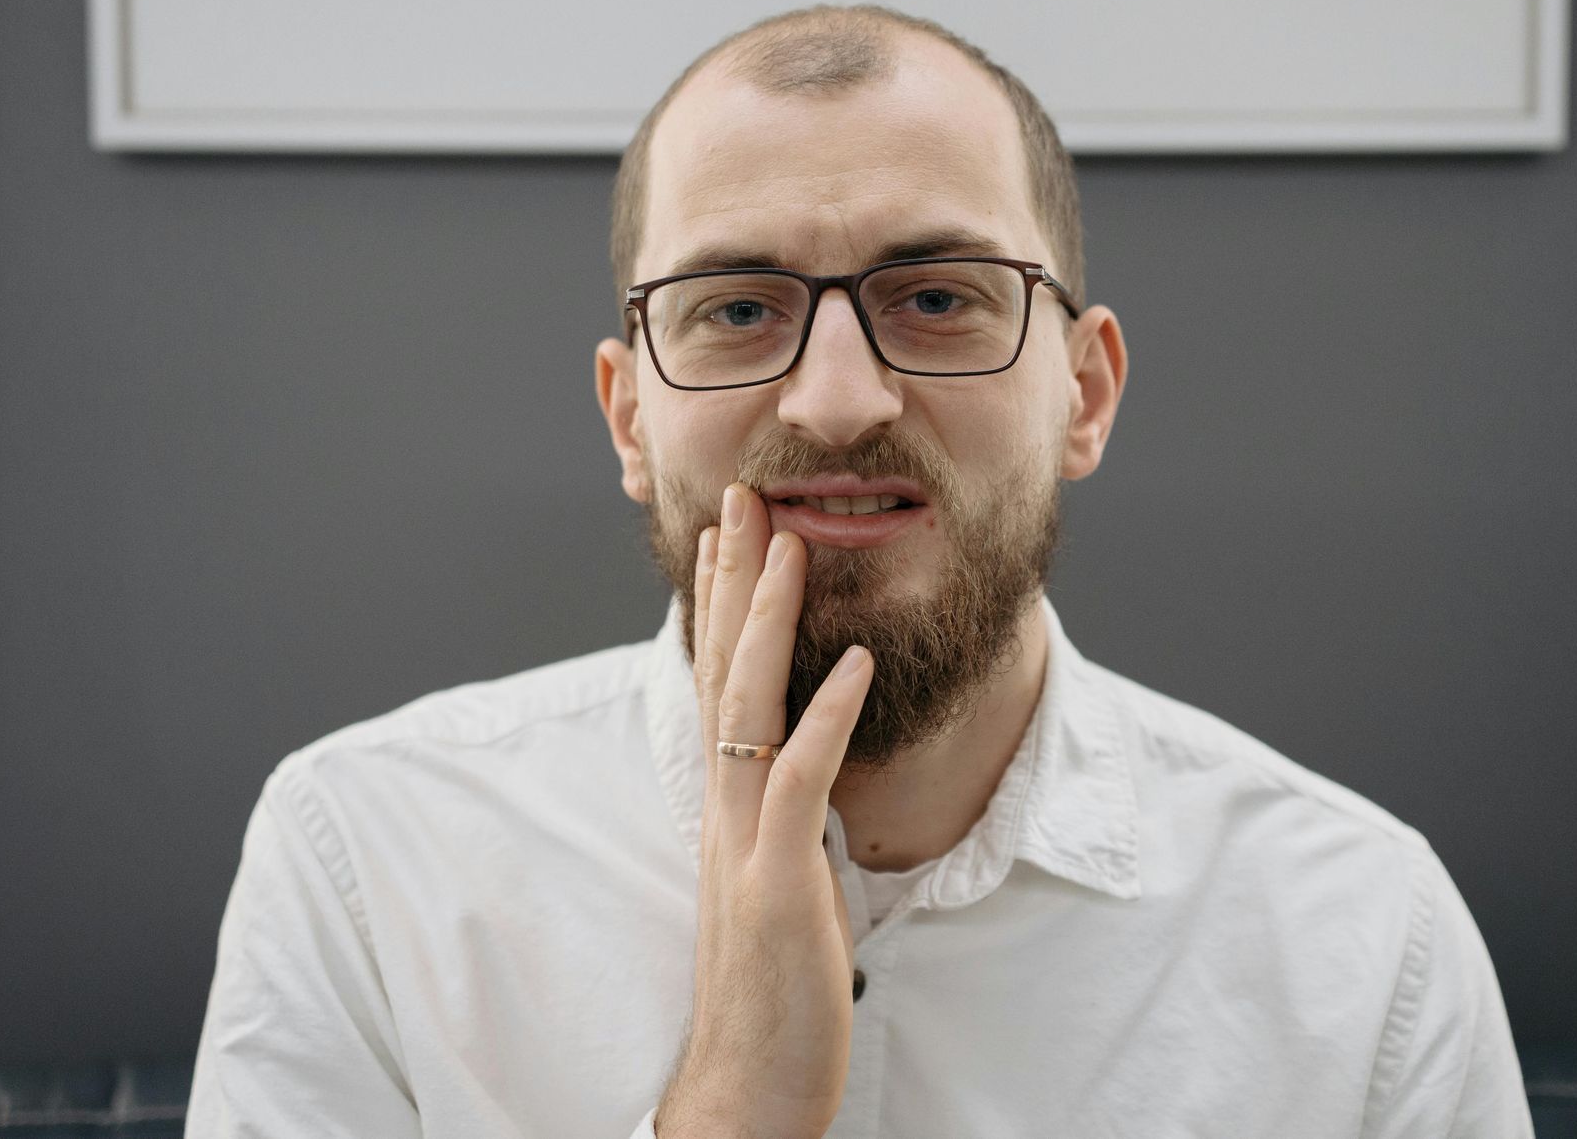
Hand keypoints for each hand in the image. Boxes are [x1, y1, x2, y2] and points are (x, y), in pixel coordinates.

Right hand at [655, 483, 873, 1138]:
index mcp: (726, 812)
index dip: (721, 609)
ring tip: (787, 545)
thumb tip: (795, 774)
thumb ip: (778, 826)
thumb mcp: (771, 889)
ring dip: (767, 622)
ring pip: (751, 709)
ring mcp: (747, 846)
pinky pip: (802, 785)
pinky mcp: (777, 885)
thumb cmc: (768, 997)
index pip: (719, 687)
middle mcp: (725, 814)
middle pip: (722, 674)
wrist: (742, 1092)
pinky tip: (857, 664)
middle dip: (732, 582)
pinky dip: (827, 718)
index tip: (730, 538)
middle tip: (741, 498)